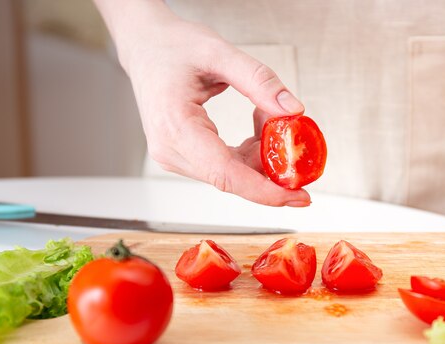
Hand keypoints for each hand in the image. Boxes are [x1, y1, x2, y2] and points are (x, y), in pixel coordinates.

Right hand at [108, 4, 309, 206]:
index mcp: (175, 127)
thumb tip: (294, 112)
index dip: (265, 190)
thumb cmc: (172, 47)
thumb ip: (260, 81)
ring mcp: (176, 156)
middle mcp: (171, 151)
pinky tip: (258, 122)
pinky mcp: (184, 156)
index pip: (225, 174)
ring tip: (270, 116)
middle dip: (271, 165)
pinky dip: (250, 151)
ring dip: (261, 153)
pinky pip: (226, 165)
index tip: (298, 196)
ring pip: (233, 173)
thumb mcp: (220, 53)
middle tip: (299, 144)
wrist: (145, 46)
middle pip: (232, 177)